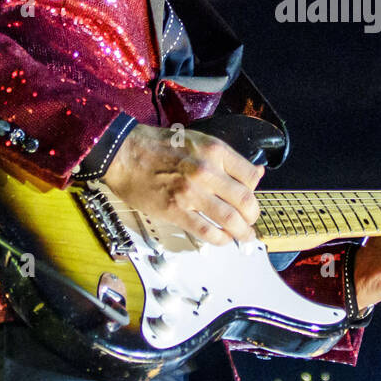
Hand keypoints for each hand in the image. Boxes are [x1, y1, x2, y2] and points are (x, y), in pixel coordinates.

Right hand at [100, 124, 263, 245]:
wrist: (124, 153)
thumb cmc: (159, 145)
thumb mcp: (199, 141)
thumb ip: (226, 158)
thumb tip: (255, 172)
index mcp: (215, 151)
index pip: (251, 177)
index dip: (255, 191)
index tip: (251, 198)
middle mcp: (207, 171)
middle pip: (246, 201)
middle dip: (253, 216)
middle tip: (251, 222)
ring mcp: (191, 193)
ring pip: (230, 220)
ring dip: (242, 232)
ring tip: (244, 237)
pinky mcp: (175, 211)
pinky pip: (206, 231)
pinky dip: (220, 239)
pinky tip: (222, 239)